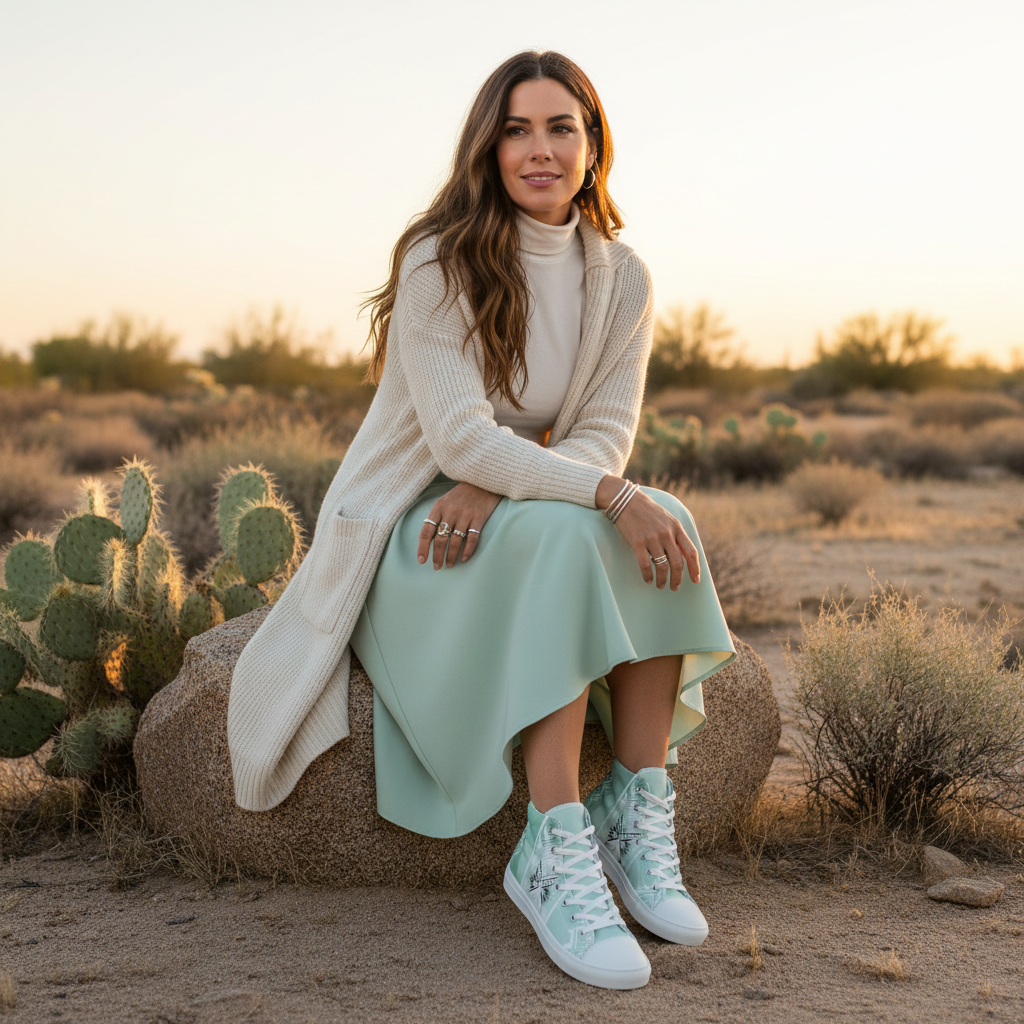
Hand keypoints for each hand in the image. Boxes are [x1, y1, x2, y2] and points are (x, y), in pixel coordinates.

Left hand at [417, 482, 501, 568]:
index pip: (426, 531)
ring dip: (451, 556)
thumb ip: (437, 517)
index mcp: (438, 508)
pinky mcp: (479, 517)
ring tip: (450, 564)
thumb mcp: (444, 501)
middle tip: (436, 567)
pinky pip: (472, 538)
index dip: (422, 547)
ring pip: (455, 541)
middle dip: (437, 556)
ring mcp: (465, 515)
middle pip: (440, 539)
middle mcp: (450, 512)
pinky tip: (464, 558)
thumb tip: (428, 539)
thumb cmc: (461, 494)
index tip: (421, 560)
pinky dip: (468, 551)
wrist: (482, 481)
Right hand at [596, 475, 699, 590]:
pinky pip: (645, 565)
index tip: (696, 580)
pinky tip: (648, 580)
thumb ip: (675, 534)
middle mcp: (666, 534)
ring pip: (662, 566)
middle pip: (677, 563)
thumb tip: (683, 555)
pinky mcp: (637, 542)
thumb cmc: (647, 510)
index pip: (691, 552)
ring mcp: (652, 538)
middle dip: (678, 579)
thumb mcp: (667, 518)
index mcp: (676, 527)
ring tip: (661, 585)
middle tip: (675, 587)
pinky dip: (648, 575)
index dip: (695, 568)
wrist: (626, 500)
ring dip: (663, 580)